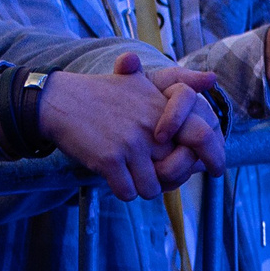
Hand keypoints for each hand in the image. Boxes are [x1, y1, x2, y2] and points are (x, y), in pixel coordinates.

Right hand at [34, 53, 218, 201]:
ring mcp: (129, 144)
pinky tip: (112, 177)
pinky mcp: (109, 160)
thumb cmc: (97, 94)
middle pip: (177, 170)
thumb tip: (213, 77)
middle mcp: (149, 126)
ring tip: (129, 175)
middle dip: (168, 178)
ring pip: (152, 188)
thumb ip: (175, 82)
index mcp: (159, 108)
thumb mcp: (137, 82)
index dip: (212, 156)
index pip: (202, 136)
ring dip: (141, 187)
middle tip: (156, 176)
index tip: (212, 169)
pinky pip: (127, 192)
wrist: (56, 101)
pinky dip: (121, 190)